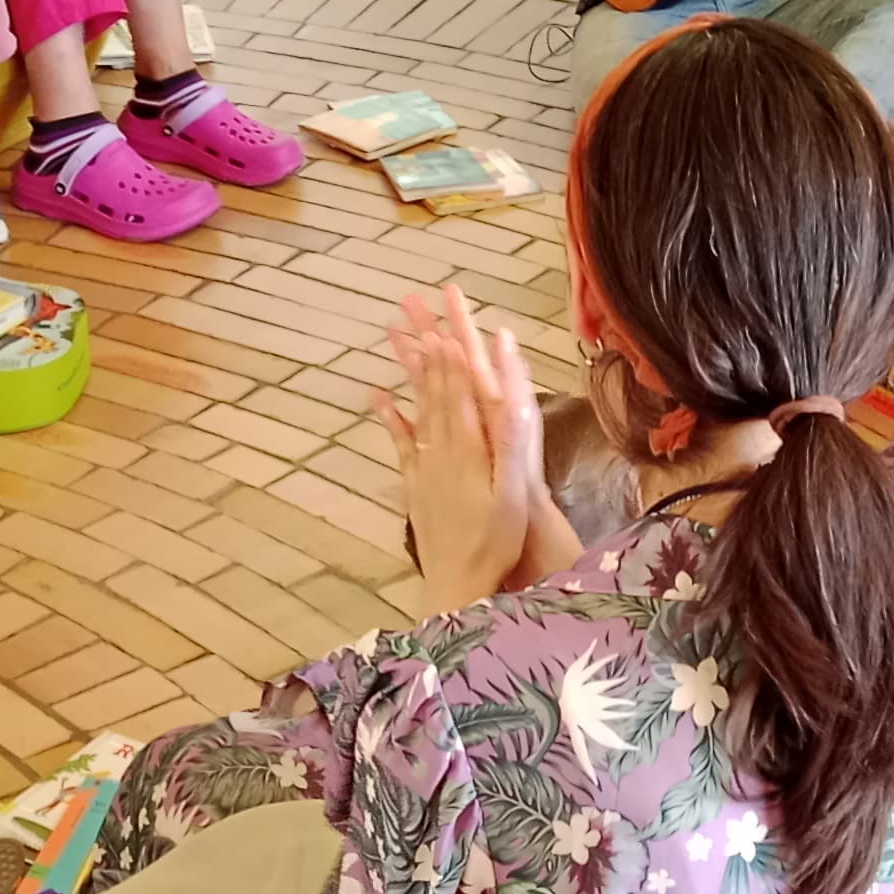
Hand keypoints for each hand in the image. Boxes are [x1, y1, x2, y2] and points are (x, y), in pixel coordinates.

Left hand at [377, 285, 538, 614]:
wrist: (460, 584)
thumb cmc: (497, 541)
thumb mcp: (514, 490)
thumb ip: (510, 440)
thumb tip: (509, 393)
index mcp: (470, 448)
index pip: (461, 390)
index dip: (454, 353)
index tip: (446, 319)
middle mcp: (442, 452)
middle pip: (435, 390)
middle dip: (429, 348)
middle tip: (418, 310)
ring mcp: (426, 469)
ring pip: (419, 408)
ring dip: (413, 371)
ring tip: (402, 337)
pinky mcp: (417, 488)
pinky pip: (401, 444)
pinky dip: (391, 417)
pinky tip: (379, 398)